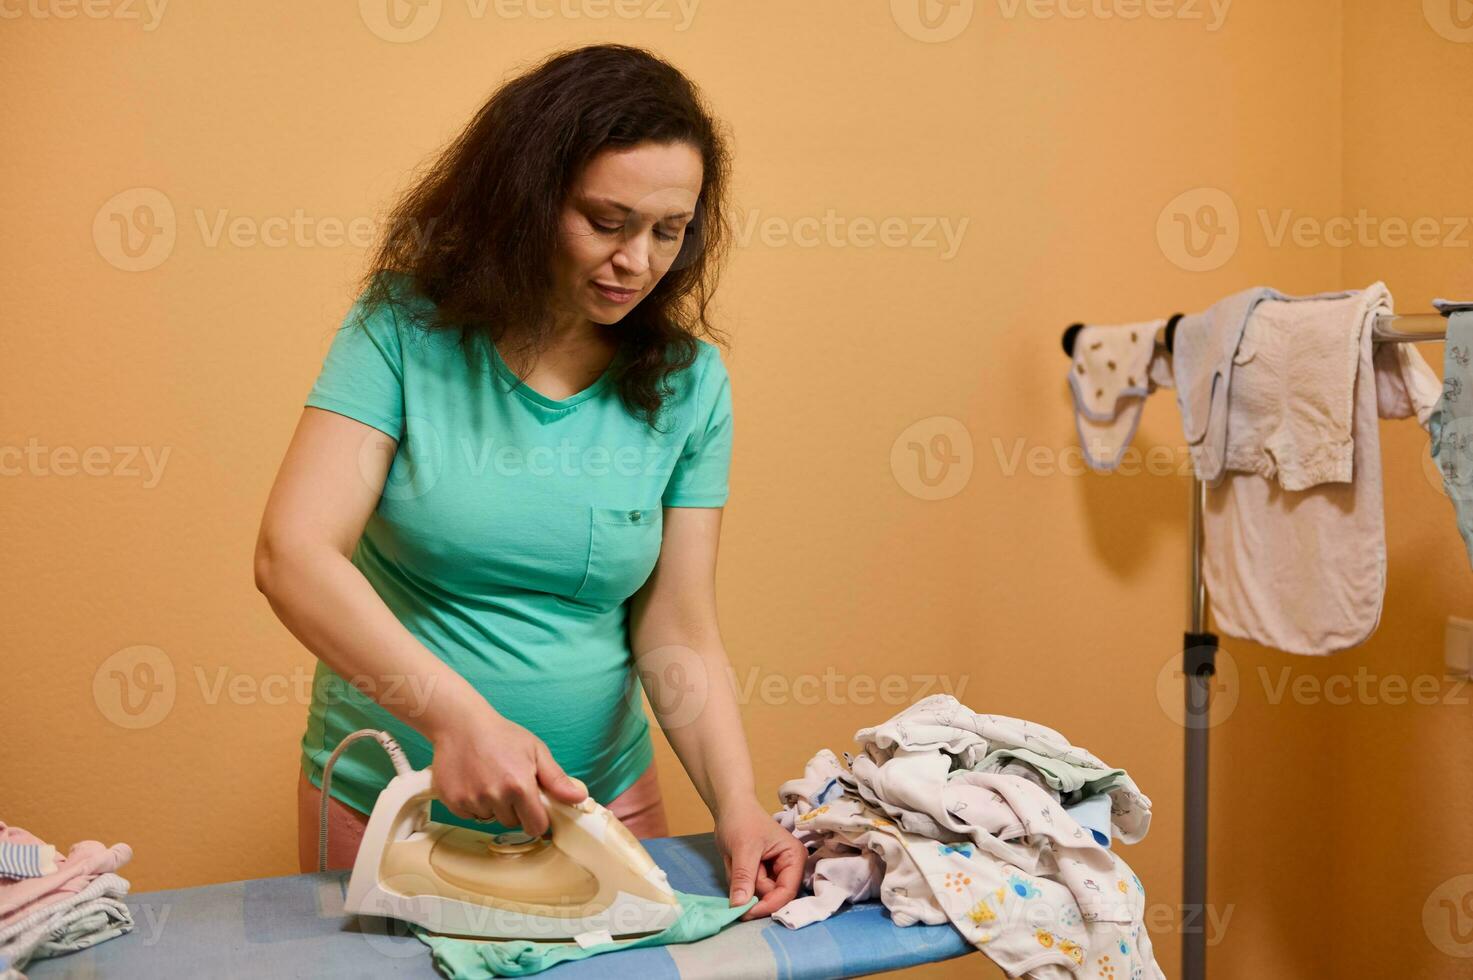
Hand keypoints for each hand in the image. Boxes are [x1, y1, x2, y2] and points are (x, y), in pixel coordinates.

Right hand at [426, 702, 587, 836]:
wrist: (461, 724)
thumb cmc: (502, 735)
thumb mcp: (536, 751)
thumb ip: (556, 779)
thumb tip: (579, 799)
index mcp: (519, 786)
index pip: (536, 826)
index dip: (538, 819)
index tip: (535, 810)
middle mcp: (495, 796)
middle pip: (512, 822)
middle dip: (515, 809)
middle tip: (509, 783)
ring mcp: (472, 800)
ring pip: (490, 819)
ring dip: (493, 806)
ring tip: (490, 779)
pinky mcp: (453, 802)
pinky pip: (470, 816)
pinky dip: (474, 804)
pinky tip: (474, 782)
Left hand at [713, 797, 805, 920]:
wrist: (729, 807)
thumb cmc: (741, 820)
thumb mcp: (742, 849)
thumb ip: (743, 878)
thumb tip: (739, 907)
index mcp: (794, 857)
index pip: (786, 892)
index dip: (768, 905)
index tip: (745, 913)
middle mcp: (789, 867)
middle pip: (773, 896)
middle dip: (752, 888)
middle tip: (738, 869)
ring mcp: (775, 871)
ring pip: (759, 894)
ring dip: (743, 883)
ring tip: (736, 860)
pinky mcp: (762, 874)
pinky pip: (749, 890)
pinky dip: (739, 881)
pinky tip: (736, 863)